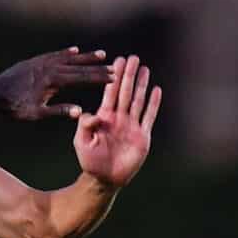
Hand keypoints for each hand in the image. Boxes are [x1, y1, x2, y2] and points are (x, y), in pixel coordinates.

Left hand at [0, 47, 111, 121]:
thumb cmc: (14, 107)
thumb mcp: (36, 114)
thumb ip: (58, 111)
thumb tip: (79, 112)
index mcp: (53, 81)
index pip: (81, 78)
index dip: (98, 78)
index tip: (113, 77)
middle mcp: (50, 68)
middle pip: (79, 66)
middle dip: (97, 67)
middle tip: (115, 66)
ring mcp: (43, 62)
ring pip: (69, 58)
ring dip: (85, 56)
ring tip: (101, 54)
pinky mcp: (36, 61)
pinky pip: (55, 55)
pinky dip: (66, 53)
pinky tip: (74, 50)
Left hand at [73, 55, 159, 186]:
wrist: (104, 179)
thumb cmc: (90, 161)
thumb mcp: (81, 142)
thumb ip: (84, 126)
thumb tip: (91, 114)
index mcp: (104, 117)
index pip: (110, 92)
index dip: (114, 77)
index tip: (117, 61)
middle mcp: (119, 118)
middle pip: (125, 91)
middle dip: (129, 75)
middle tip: (133, 57)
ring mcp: (131, 125)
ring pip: (138, 100)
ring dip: (141, 84)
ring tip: (145, 68)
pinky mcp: (142, 135)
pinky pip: (149, 116)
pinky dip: (153, 103)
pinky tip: (156, 90)